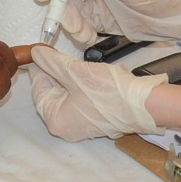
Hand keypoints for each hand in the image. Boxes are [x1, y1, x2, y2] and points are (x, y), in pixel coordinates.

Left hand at [28, 45, 164, 139]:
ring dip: (71, 79)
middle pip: (53, 95)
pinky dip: (83, 87)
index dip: (39, 69)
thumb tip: (36, 53)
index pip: (38, 90)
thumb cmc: (109, 92)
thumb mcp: (75, 71)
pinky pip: (82, 102)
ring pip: (69, 97)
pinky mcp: (97, 122)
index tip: (40, 53)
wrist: (144, 105)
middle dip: (56, 74)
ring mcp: (83, 127)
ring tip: (78, 64)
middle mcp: (66, 128)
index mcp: (56, 120)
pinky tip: (92, 75)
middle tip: (58, 55)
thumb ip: (52, 62)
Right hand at [33, 0, 180, 45]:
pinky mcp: (102, 21)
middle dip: (63, 13)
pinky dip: (82, 35)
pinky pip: (82, 27)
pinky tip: (92, 39)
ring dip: (73, 27)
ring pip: (72, 14)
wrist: (180, 15)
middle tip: (73, 28)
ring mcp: (97, 4)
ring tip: (87, 36)